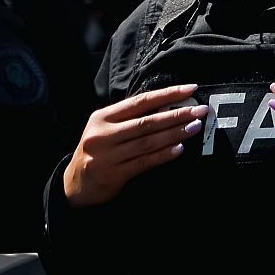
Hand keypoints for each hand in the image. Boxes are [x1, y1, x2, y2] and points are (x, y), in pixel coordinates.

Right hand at [63, 84, 208, 207]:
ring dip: (175, 134)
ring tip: (195, 127)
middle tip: (200, 110)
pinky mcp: (113, 174)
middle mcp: (102, 134)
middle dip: (177, 115)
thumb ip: (131, 119)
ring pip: (148, 142)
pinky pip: (144, 162)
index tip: (190, 89)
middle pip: (146, 122)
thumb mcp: (107, 129)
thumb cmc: (99, 151)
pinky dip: (164, 155)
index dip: (167, 94)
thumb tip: (171, 106)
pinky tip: (180, 149)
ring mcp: (106, 155)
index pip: (140, 101)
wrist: (75, 185)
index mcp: (102, 117)